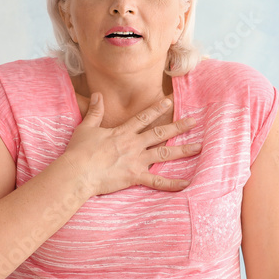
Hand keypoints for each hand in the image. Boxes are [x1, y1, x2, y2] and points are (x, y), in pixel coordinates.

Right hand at [59, 93, 200, 196]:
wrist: (78, 172)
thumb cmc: (79, 151)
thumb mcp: (86, 127)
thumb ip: (95, 111)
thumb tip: (97, 94)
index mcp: (123, 132)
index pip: (144, 117)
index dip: (157, 108)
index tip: (169, 101)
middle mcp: (134, 144)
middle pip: (160, 133)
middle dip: (178, 126)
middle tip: (194, 121)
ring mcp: (136, 161)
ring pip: (165, 154)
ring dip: (183, 150)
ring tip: (199, 147)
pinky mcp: (135, 177)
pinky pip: (157, 181)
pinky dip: (172, 183)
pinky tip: (187, 183)